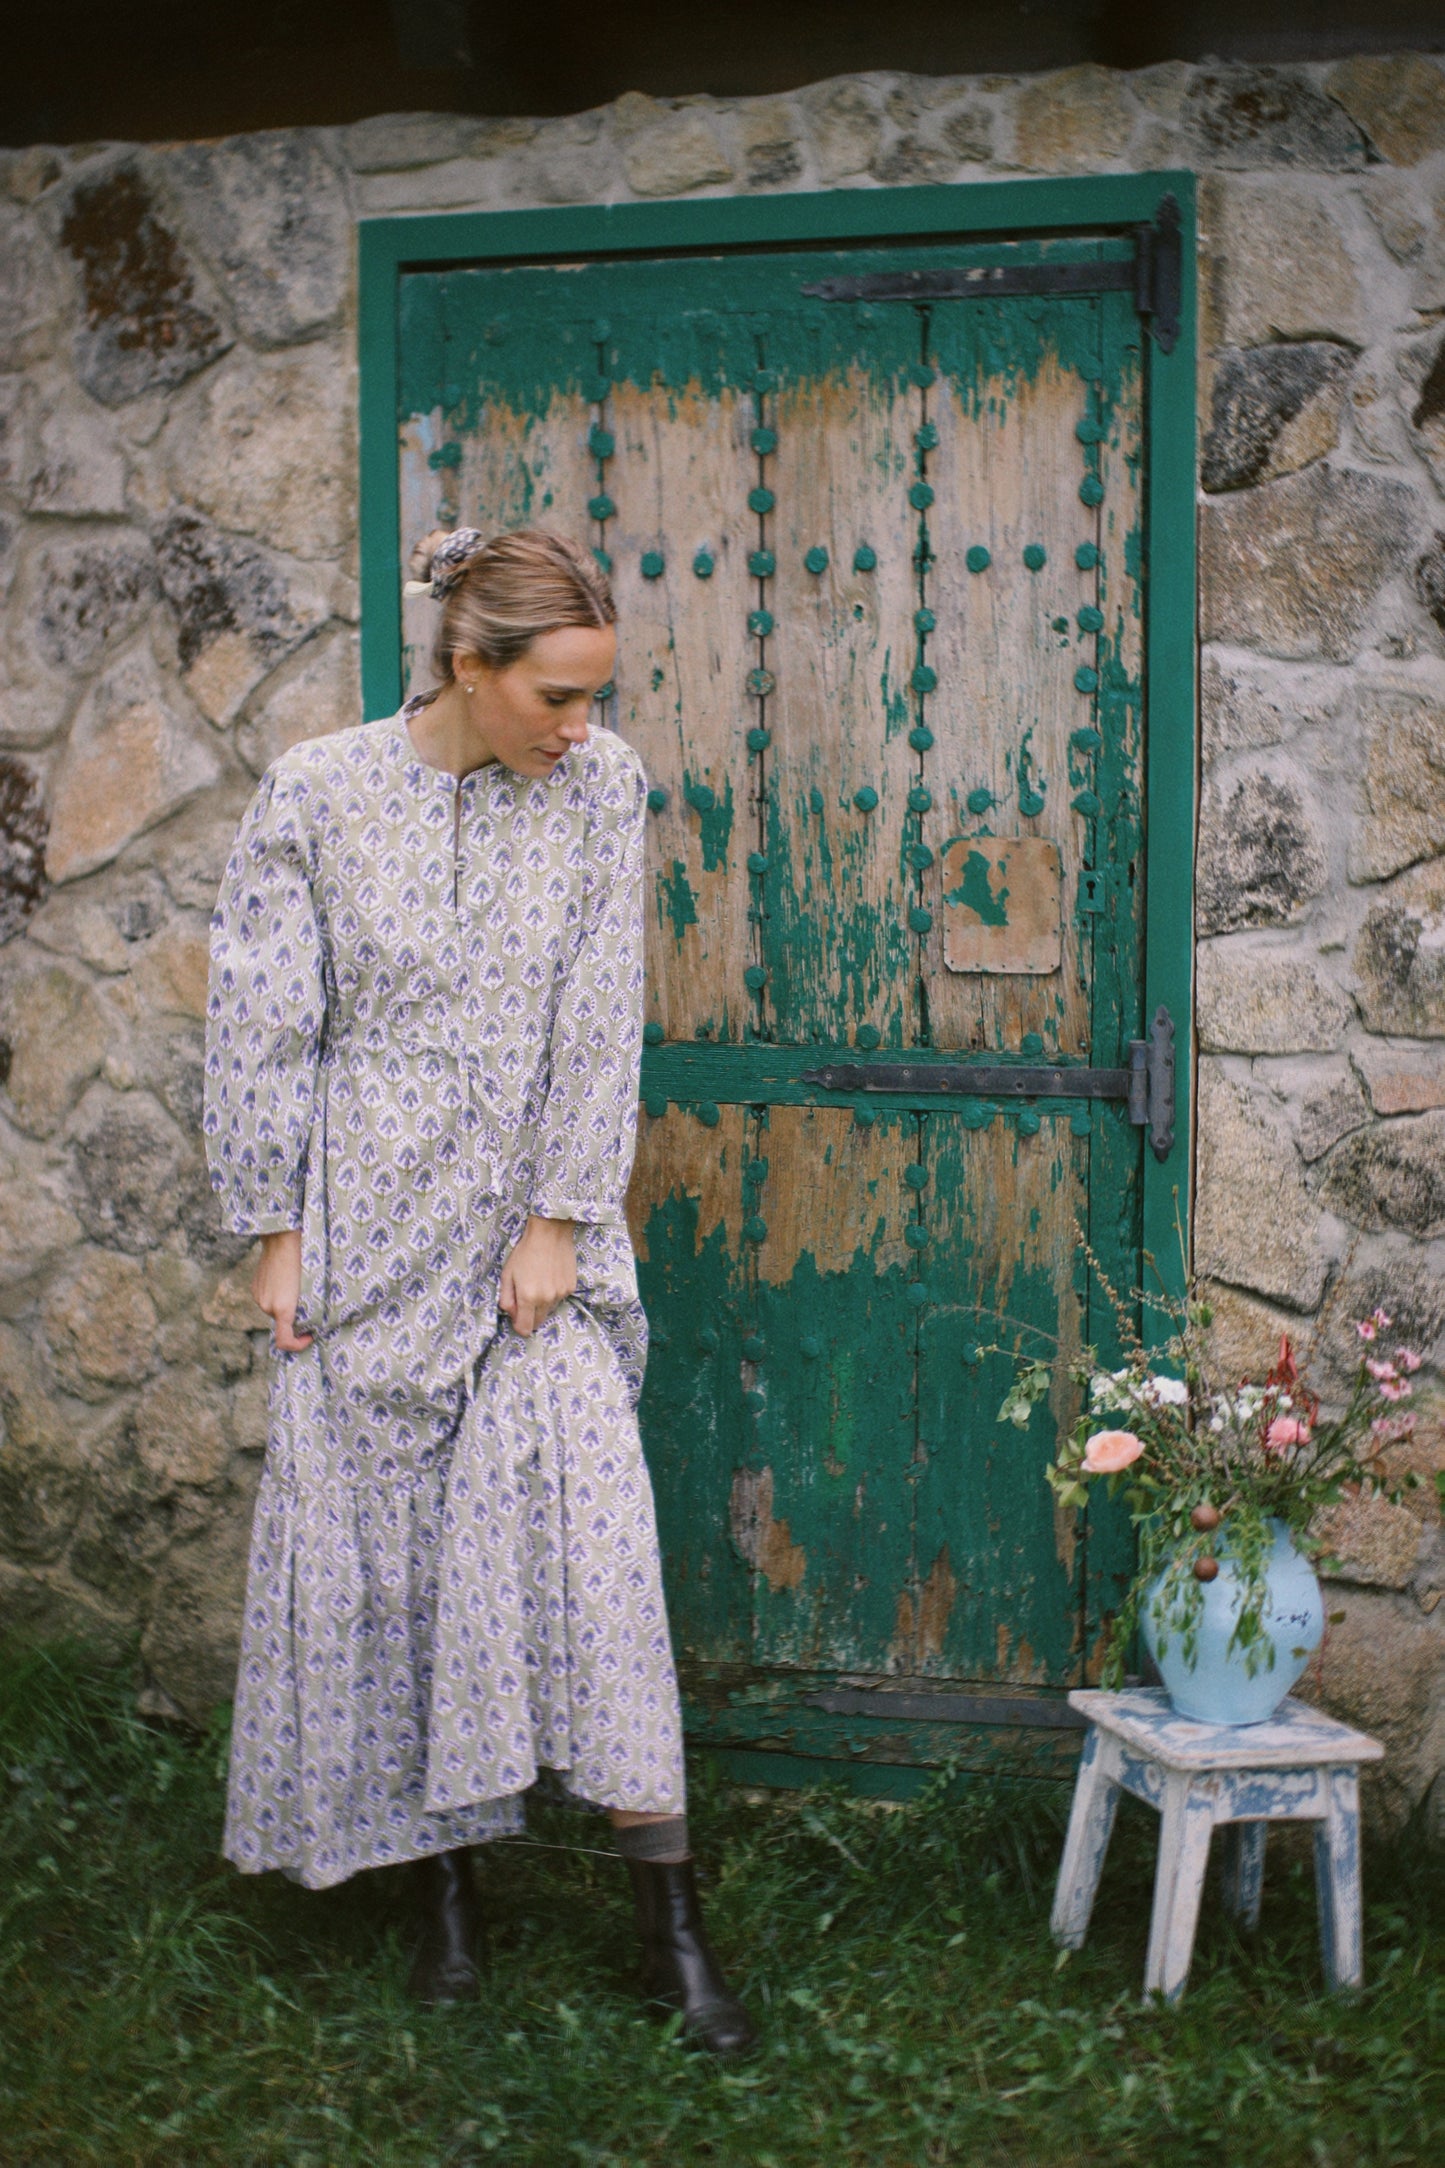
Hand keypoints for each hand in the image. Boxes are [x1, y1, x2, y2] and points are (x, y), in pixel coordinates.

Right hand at [250, 1229, 312, 1351]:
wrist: (281, 1241)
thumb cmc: (302, 1263)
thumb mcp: (310, 1288)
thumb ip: (304, 1308)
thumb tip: (306, 1320)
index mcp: (283, 1309)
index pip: (285, 1341)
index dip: (297, 1345)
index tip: (309, 1336)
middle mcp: (268, 1307)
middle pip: (283, 1321)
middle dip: (294, 1316)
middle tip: (306, 1299)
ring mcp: (259, 1298)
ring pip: (274, 1309)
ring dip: (284, 1304)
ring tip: (293, 1284)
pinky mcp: (254, 1289)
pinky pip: (267, 1299)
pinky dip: (275, 1296)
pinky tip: (282, 1279)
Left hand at [499, 1215, 575, 1336]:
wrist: (549, 1233)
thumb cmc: (524, 1252)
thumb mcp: (507, 1274)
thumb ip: (506, 1299)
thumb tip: (511, 1314)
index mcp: (527, 1297)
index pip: (524, 1328)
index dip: (518, 1325)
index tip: (516, 1317)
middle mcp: (546, 1299)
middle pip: (538, 1322)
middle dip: (530, 1316)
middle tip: (525, 1297)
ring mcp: (561, 1294)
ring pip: (549, 1310)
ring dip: (542, 1303)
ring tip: (538, 1282)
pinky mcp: (571, 1287)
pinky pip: (559, 1298)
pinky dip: (553, 1293)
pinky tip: (550, 1276)